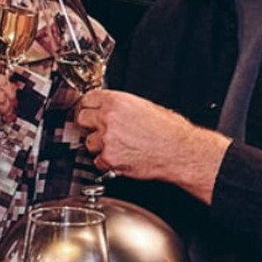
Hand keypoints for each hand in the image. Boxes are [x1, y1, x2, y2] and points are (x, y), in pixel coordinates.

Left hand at [73, 89, 228, 200]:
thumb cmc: (170, 130)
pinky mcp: (109, 158)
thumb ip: (122, 107)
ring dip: (98, 145)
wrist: (179, 151)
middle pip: (81, 118)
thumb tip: (111, 109)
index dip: (88, 106)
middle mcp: (108, 118)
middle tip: (98, 129)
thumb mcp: (146, 106)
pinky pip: (97, 161)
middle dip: (89, 124)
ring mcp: (107, 139)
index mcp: (117, 101)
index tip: (88, 110)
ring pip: (88, 141)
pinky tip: (121, 157)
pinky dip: (106, 162)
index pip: (87, 99)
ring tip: (118, 146)